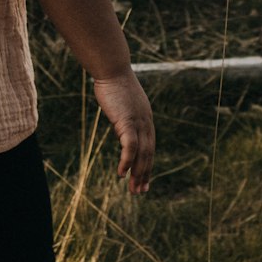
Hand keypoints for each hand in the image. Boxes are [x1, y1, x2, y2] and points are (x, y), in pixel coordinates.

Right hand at [93, 70, 154, 194]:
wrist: (112, 70)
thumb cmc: (114, 83)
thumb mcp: (122, 104)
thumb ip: (123, 117)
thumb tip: (120, 129)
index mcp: (146, 119)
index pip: (149, 147)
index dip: (147, 164)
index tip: (144, 179)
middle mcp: (146, 122)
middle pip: (148, 154)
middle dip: (144, 174)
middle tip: (140, 192)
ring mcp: (138, 122)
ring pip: (141, 154)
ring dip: (138, 173)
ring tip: (134, 190)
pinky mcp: (128, 122)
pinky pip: (130, 146)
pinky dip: (127, 161)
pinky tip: (122, 174)